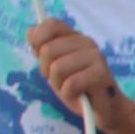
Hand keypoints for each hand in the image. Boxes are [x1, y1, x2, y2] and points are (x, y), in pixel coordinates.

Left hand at [26, 16, 124, 130]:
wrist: (104, 108)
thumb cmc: (77, 87)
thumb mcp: (53, 67)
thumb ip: (43, 49)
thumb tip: (29, 31)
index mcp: (74, 37)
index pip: (51, 25)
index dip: (38, 39)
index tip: (39, 55)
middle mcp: (86, 42)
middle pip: (48, 50)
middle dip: (46, 71)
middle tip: (59, 80)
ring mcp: (95, 56)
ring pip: (57, 68)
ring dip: (59, 84)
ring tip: (70, 88)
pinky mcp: (101, 74)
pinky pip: (70, 84)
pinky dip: (69, 94)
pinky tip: (79, 95)